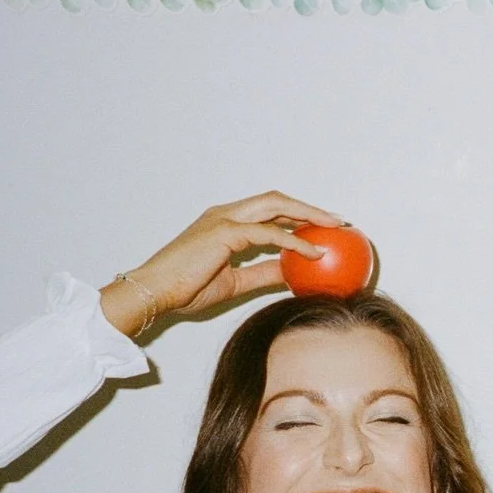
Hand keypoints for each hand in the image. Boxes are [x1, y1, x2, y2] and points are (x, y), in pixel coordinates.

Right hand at [100, 191, 341, 335]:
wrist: (154, 292)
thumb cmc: (186, 289)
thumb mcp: (235, 283)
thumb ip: (263, 274)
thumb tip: (292, 276)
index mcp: (226, 222)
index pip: (269, 211)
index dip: (297, 215)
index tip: (323, 226)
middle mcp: (226, 213)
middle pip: (277, 200)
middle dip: (309, 206)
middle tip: (338, 221)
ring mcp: (224, 219)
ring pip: (275, 205)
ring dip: (308, 213)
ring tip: (334, 227)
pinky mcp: (224, 232)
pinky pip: (268, 233)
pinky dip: (294, 240)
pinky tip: (315, 252)